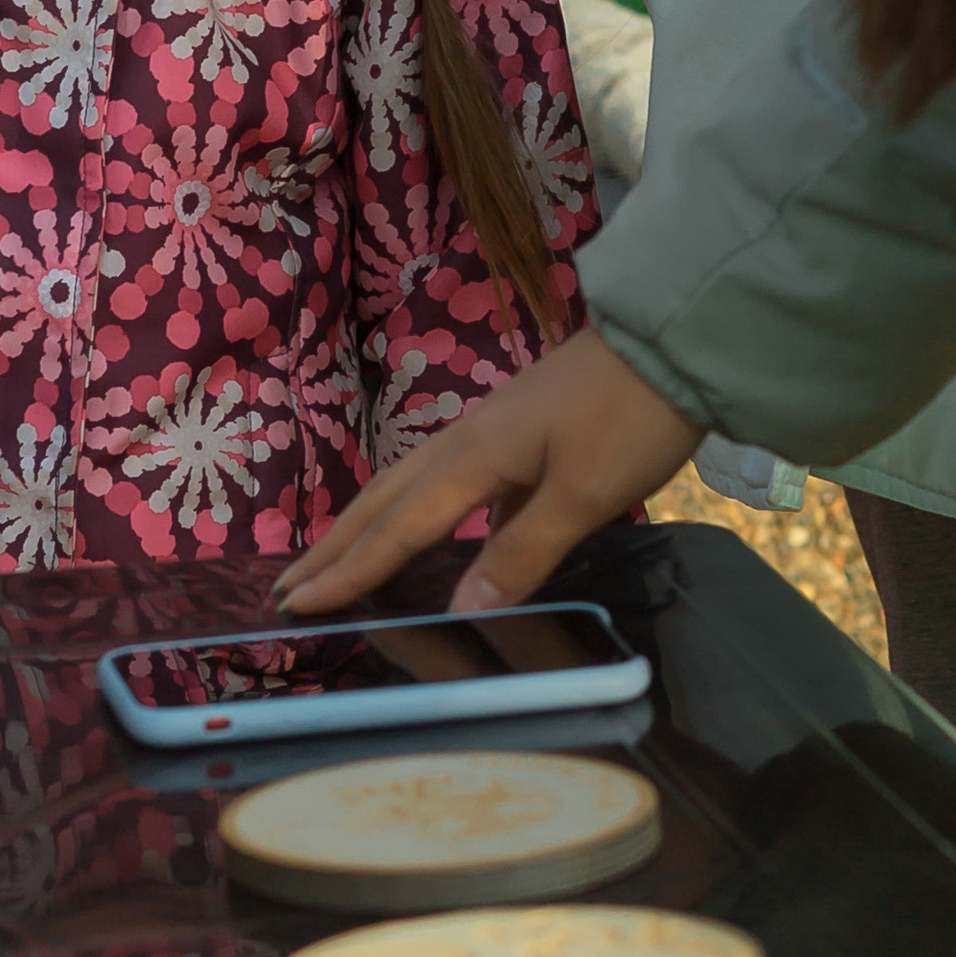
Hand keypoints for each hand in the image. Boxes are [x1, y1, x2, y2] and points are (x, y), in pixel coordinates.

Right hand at [275, 326, 698, 617]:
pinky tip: (423, 538)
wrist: (668, 343)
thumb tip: (460, 613)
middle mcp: (465, 443)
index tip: (294, 603)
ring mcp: (488, 435)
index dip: (347, 571)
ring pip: (407, 488)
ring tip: (331, 560)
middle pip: (383, 501)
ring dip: (364, 527)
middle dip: (334, 547)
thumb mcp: (582, 495)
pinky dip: (412, 515)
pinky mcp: (513, 435)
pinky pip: (442, 486)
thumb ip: (521, 555)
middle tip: (286, 585)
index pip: (396, 529)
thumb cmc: (627, 420)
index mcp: (473, 458)